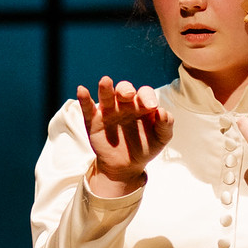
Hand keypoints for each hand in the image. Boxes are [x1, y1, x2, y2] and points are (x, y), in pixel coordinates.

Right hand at [77, 76, 174, 194]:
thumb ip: (165, 125)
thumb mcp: (161, 138)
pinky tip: (82, 90)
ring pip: (106, 95)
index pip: (144, 94)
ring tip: (105, 81)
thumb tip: (163, 112)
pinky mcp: (94, 121)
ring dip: (105, 88)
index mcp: (142, 105)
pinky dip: (84, 98)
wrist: (126, 166)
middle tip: (129, 95)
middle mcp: (125, 105)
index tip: (151, 106)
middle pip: (124, 90)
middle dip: (126, 89)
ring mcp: (109, 111)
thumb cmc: (146, 147)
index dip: (147, 97)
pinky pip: (88, 108)